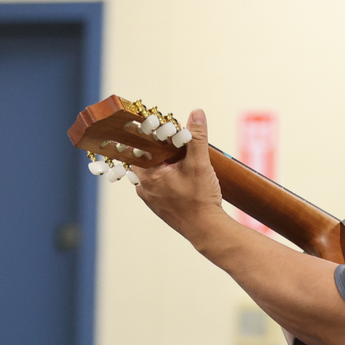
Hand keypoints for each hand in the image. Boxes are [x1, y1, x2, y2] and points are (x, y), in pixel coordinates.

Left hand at [131, 109, 225, 242]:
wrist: (207, 230)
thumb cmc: (201, 200)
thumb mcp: (200, 164)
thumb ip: (196, 138)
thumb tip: (196, 114)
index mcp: (148, 174)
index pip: (138, 146)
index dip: (147, 133)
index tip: (156, 126)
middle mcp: (143, 186)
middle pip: (145, 158)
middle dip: (158, 148)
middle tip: (172, 141)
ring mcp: (150, 197)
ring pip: (151, 171)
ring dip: (163, 163)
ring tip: (179, 158)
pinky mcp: (158, 205)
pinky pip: (157, 184)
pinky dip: (166, 177)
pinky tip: (181, 176)